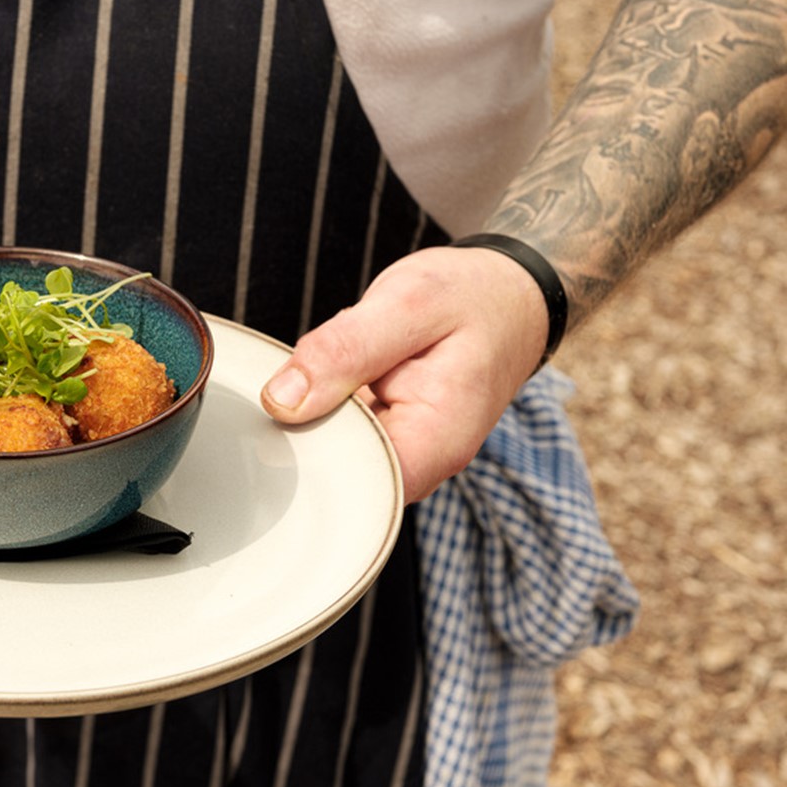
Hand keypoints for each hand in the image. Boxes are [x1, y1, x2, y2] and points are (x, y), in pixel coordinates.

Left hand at [259, 245, 549, 502]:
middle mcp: (422, 462)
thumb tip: (280, 402)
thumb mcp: (407, 302)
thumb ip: (343, 349)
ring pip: (331, 452)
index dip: (306, 455)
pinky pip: (339, 433)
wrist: (506, 297)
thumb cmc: (469, 297)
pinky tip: (334, 379)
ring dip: (312, 415)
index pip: (352, 489)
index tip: (283, 418)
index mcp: (436, 442)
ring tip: (328, 372)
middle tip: (302, 380)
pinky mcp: (387, 437)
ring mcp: (404, 453)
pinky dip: (324, 405)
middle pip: (335, 475)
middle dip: (302, 431)